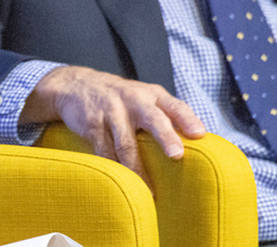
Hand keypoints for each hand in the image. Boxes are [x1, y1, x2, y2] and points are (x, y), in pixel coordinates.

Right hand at [21, 66, 205, 183]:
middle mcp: (133, 101)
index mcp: (152, 95)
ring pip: (126, 143)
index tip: (200, 135)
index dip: (187, 119)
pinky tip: (123, 182)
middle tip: (176, 155)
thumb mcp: (144, 97)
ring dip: (138, 168)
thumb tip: (199, 142)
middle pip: (152, 118)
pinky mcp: (93, 125)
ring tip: (150, 190)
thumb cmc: (121, 98)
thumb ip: (167, 114)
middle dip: (165, 136)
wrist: (76, 85)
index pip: (174, 106)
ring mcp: (111, 112)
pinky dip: (114, 169)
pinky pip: (104, 151)